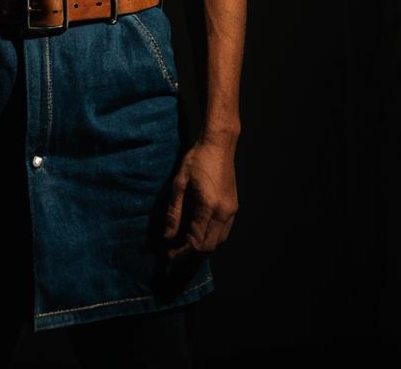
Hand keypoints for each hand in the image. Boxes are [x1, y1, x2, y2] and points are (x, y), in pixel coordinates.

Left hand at [162, 138, 237, 260]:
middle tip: (172, 255)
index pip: (196, 242)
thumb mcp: (179, 183)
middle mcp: (224, 213)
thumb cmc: (196, 159)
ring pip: (218, 242)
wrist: (220, 144)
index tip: (167, 257)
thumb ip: (174, 212)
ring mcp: (232, 211)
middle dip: (190, 255)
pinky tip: (197, 234)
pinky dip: (210, 238)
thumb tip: (167, 236)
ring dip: (201, 248)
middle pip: (209, 247)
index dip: (181, 253)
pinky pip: (223, 232)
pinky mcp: (233, 207)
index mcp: (209, 207)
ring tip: (182, 247)